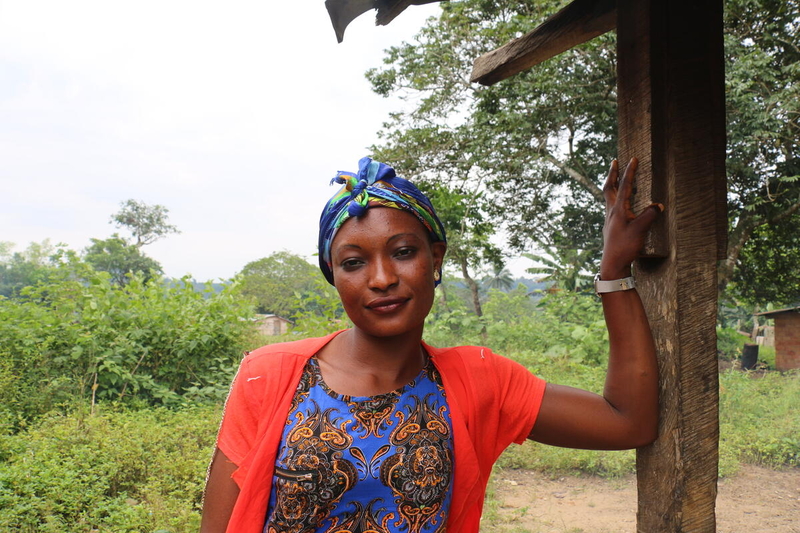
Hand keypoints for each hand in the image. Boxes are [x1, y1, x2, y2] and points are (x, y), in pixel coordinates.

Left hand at [601, 158, 662, 278]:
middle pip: (610, 187)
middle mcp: (611, 211)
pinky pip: (611, 205)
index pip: (625, 186)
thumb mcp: (640, 230)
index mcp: (618, 209)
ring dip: (613, 184)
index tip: (633, 159)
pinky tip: (619, 201)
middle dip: (613, 173)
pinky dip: (615, 197)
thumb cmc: (625, 247)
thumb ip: (649, 215)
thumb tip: (658, 205)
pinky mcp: (611, 225)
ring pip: (609, 196)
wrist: (613, 263)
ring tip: (616, 176)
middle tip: (615, 162)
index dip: (630, 172)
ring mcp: (610, 218)